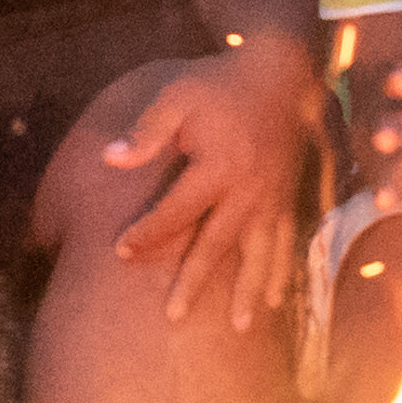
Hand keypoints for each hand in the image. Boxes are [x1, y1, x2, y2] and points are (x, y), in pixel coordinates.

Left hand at [103, 40, 323, 329]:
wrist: (283, 74)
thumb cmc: (220, 84)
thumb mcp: (178, 96)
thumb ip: (147, 130)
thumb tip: (109, 159)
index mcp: (219, 166)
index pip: (176, 210)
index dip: (147, 232)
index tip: (119, 252)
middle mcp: (249, 190)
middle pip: (217, 245)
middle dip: (194, 282)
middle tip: (173, 317)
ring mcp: (274, 198)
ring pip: (260, 254)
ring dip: (249, 292)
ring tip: (239, 328)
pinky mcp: (292, 198)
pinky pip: (289, 243)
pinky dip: (283, 274)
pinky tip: (277, 303)